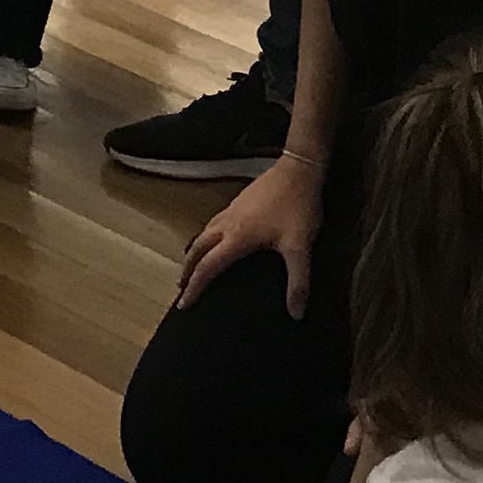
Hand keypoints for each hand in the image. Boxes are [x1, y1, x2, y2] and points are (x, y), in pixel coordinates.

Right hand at [178, 152, 320, 316]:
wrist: (298, 169)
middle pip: (197, 248)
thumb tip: (296, 313)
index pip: (208, 267)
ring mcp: (232, 210)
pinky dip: (206, 237)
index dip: (195, 287)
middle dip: (187, 269)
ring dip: (194, 252)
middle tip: (182, 287)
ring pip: (204, 233)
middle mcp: (228, 223)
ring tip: (193, 266)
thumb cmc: (297, 206)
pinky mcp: (239, 201)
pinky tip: (217, 239)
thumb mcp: (300, 247)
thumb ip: (298, 281)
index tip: (184, 304)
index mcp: (237, 237)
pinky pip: (213, 223)